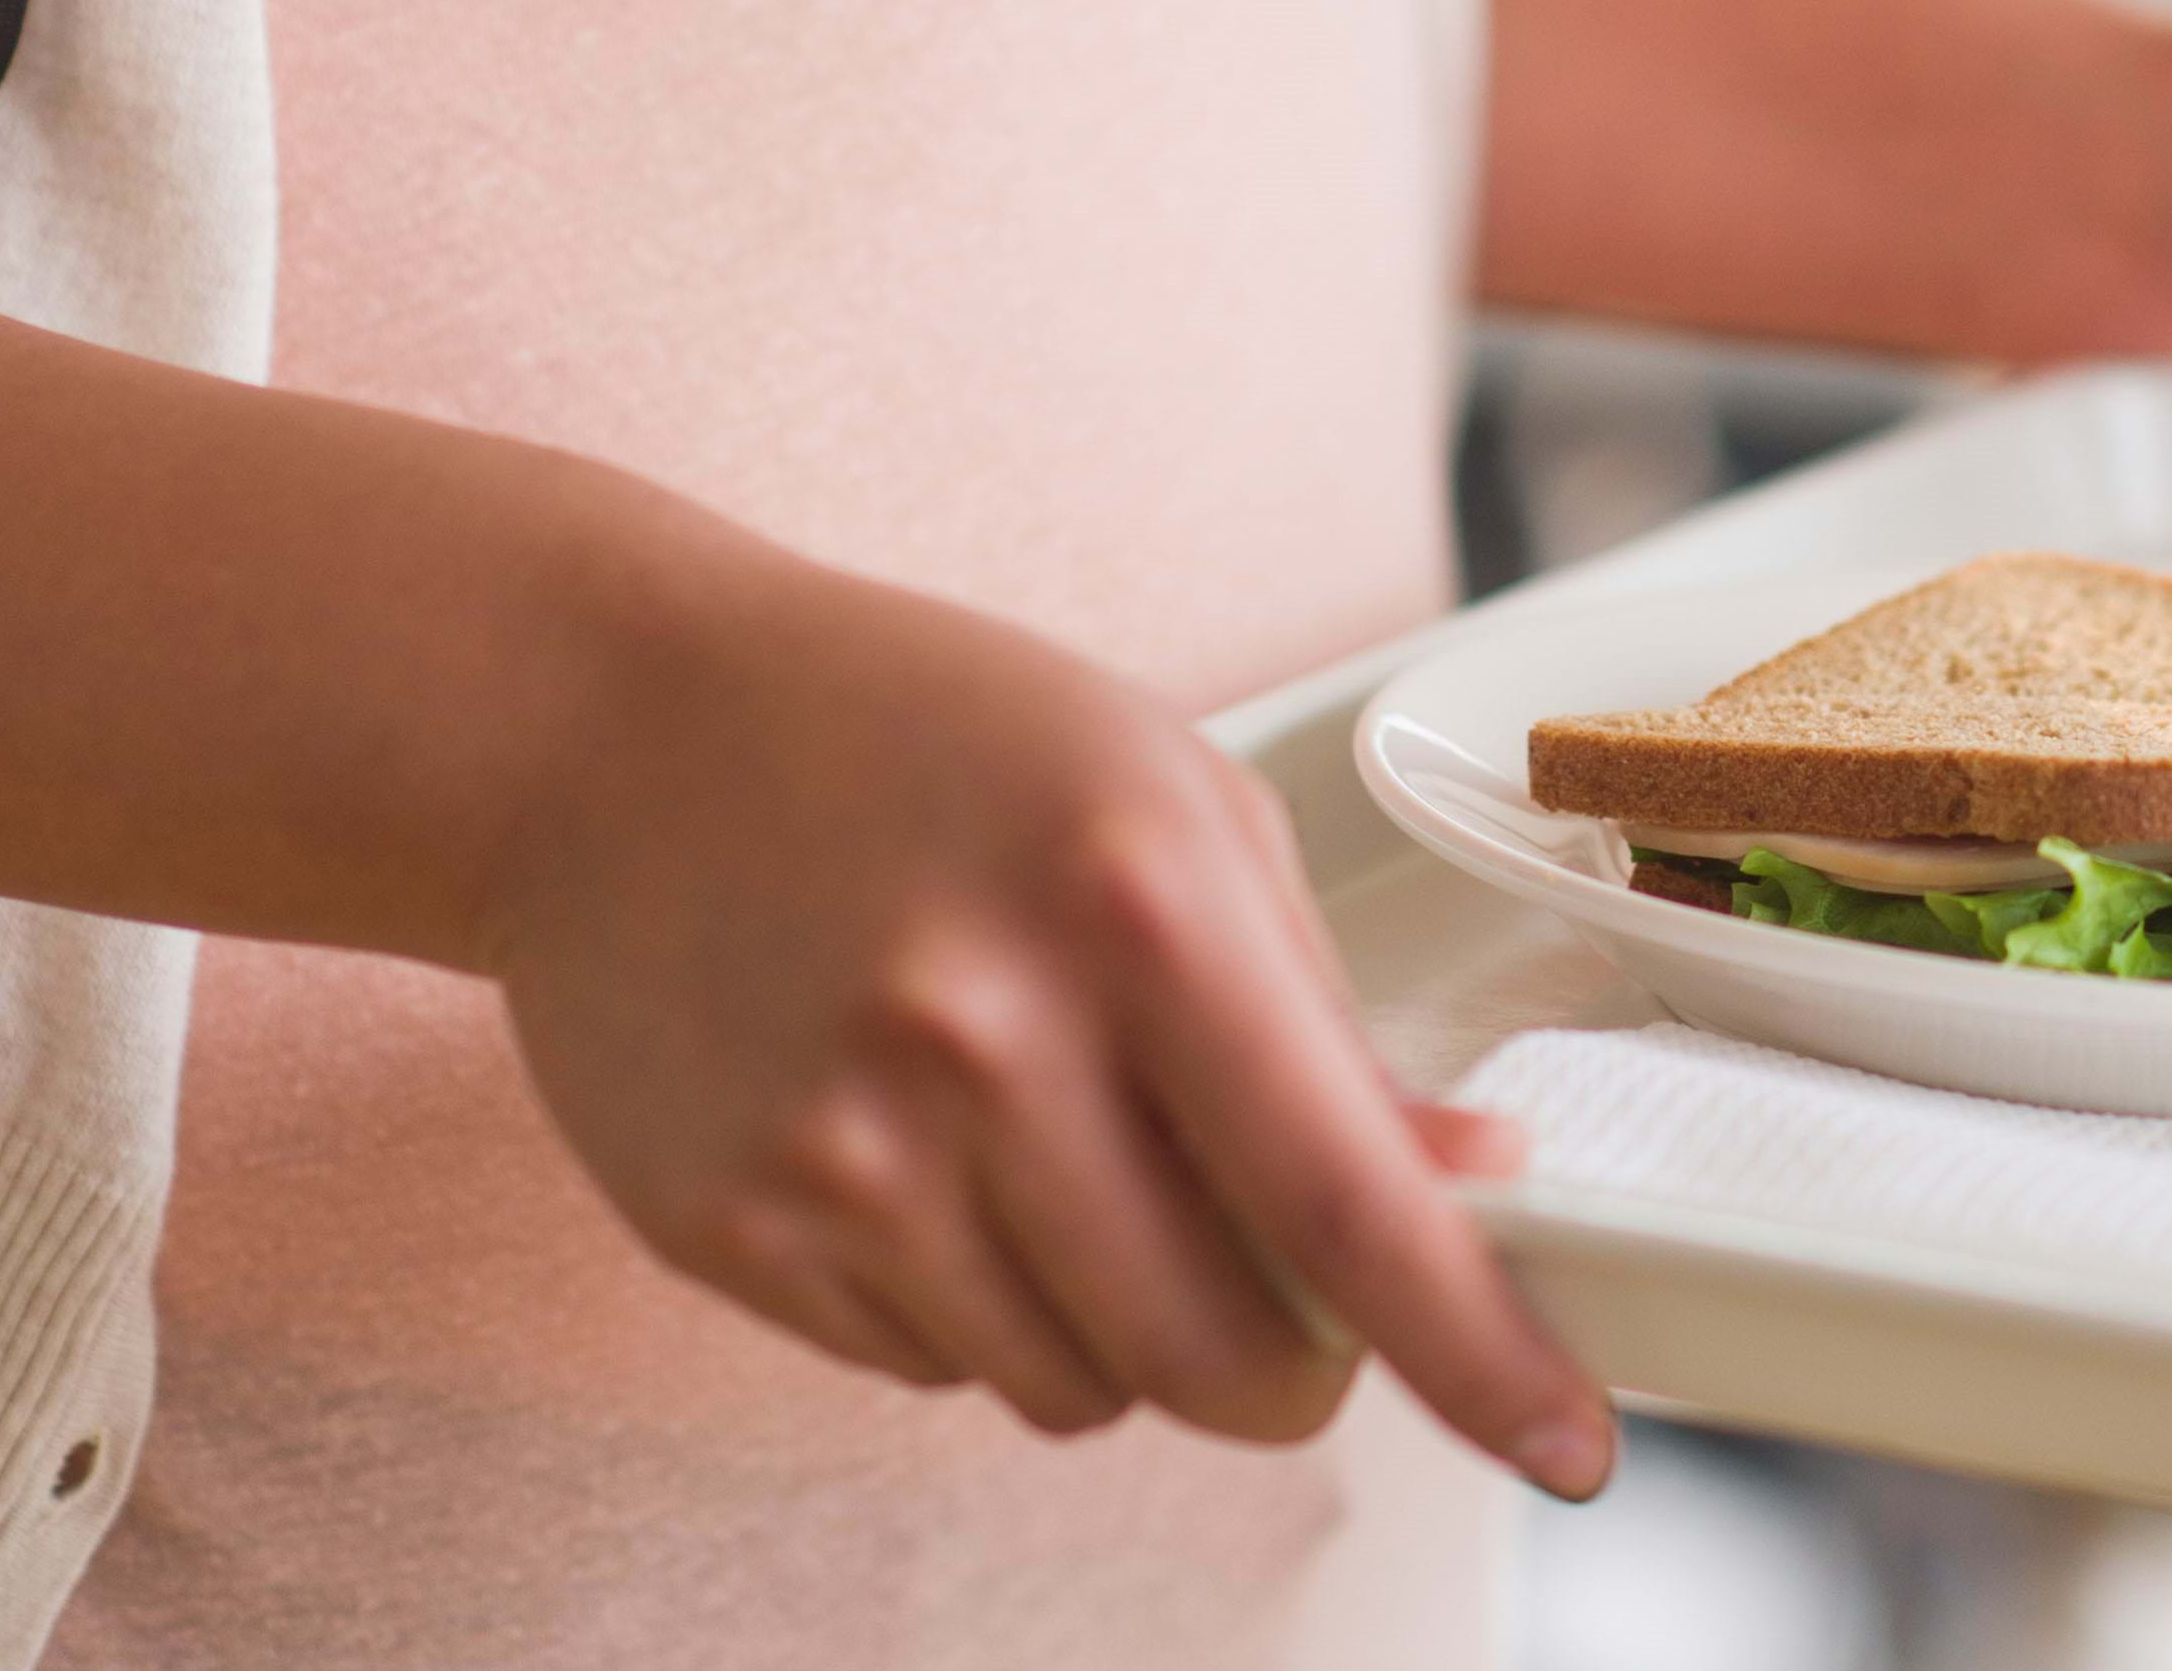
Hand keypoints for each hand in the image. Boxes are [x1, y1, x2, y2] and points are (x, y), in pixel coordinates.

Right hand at [477, 548, 1609, 1493]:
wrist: (606, 728)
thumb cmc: (925, 740)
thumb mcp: (1172, 807)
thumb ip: (1323, 1018)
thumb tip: (1468, 1190)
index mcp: (1135, 903)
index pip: (1346, 1199)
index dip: (1475, 1348)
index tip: (1565, 1445)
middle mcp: (983, 1034)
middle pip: (1220, 1353)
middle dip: (1291, 1363)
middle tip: (1283, 1291)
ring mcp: (843, 1145)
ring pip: (1079, 1387)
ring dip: (1117, 1325)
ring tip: (1049, 1150)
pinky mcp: (734, 1225)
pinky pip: (936, 1369)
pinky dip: (975, 1302)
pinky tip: (920, 1149)